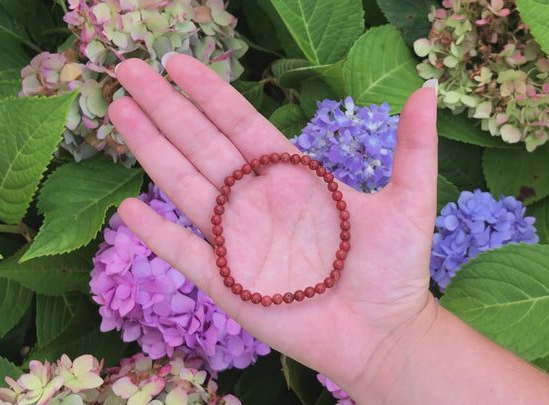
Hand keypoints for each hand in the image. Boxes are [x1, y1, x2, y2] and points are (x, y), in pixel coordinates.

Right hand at [108, 55, 438, 396]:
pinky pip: (186, 254)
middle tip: (129, 68)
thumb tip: (428, 87)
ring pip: (186, 187)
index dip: (209, 93)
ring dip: (152, 151)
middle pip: (201, 145)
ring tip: (120, 113)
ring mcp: (240, 241)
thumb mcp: (411, 202)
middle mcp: (259, 202)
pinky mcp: (229, 284)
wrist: (384, 337)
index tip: (178, 62)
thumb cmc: (396, 272)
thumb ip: (414, 146)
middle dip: (165, 107)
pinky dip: (158, 234)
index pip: (241, 124)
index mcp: (293, 177)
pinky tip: (130, 210)